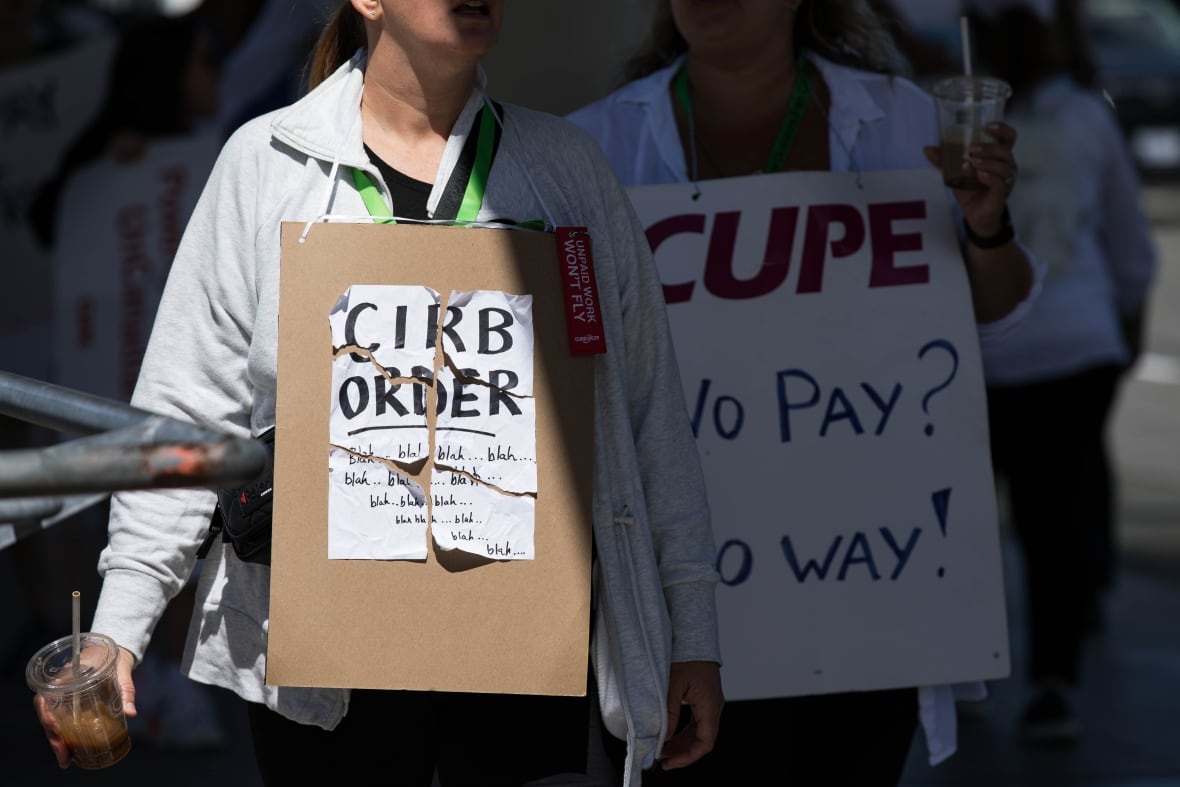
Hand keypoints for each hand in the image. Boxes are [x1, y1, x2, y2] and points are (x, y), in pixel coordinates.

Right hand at [33, 645, 138, 768]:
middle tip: (64, 756)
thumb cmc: (116, 659)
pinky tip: (70, 751)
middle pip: (47, 715)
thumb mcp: (122, 672)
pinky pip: (61, 721)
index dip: (46, 715)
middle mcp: (60, 688)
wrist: (117, 651)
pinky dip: (64, 737)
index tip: (54, 727)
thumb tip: (131, 713)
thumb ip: (126, 691)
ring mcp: (63, 697)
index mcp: (66, 676)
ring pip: (52, 722)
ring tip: (66, 760)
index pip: (45, 698)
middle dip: (54, 737)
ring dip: (57, 741)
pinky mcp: (70, 705)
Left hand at [659, 660, 723, 769]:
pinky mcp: (704, 698)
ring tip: (664, 749)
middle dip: (683, 752)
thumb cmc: (685, 655)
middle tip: (663, 758)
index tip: (670, 762)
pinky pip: (698, 721)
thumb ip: (668, 714)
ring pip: (700, 732)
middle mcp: (714, 706)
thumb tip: (663, 737)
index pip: (704, 742)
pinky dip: (685, 731)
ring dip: (683, 743)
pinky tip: (671, 734)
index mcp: (710, 705)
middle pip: (702, 740)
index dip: (687, 757)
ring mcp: (710, 702)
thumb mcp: (672, 686)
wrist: (692, 636)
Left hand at [925, 121, 1018, 237]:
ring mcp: (1006, 179)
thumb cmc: (970, 188)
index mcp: (998, 155)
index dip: (1002, 129)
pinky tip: (980, 175)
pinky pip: (1001, 182)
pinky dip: (991, 177)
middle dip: (989, 147)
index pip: (1009, 137)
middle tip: (972, 148)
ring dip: (988, 161)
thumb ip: (943, 160)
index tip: (988, 126)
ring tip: (973, 161)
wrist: (974, 213)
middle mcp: (1006, 165)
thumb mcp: (955, 172)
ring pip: (1004, 165)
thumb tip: (927, 148)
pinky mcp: (1003, 193)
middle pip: (1005, 150)